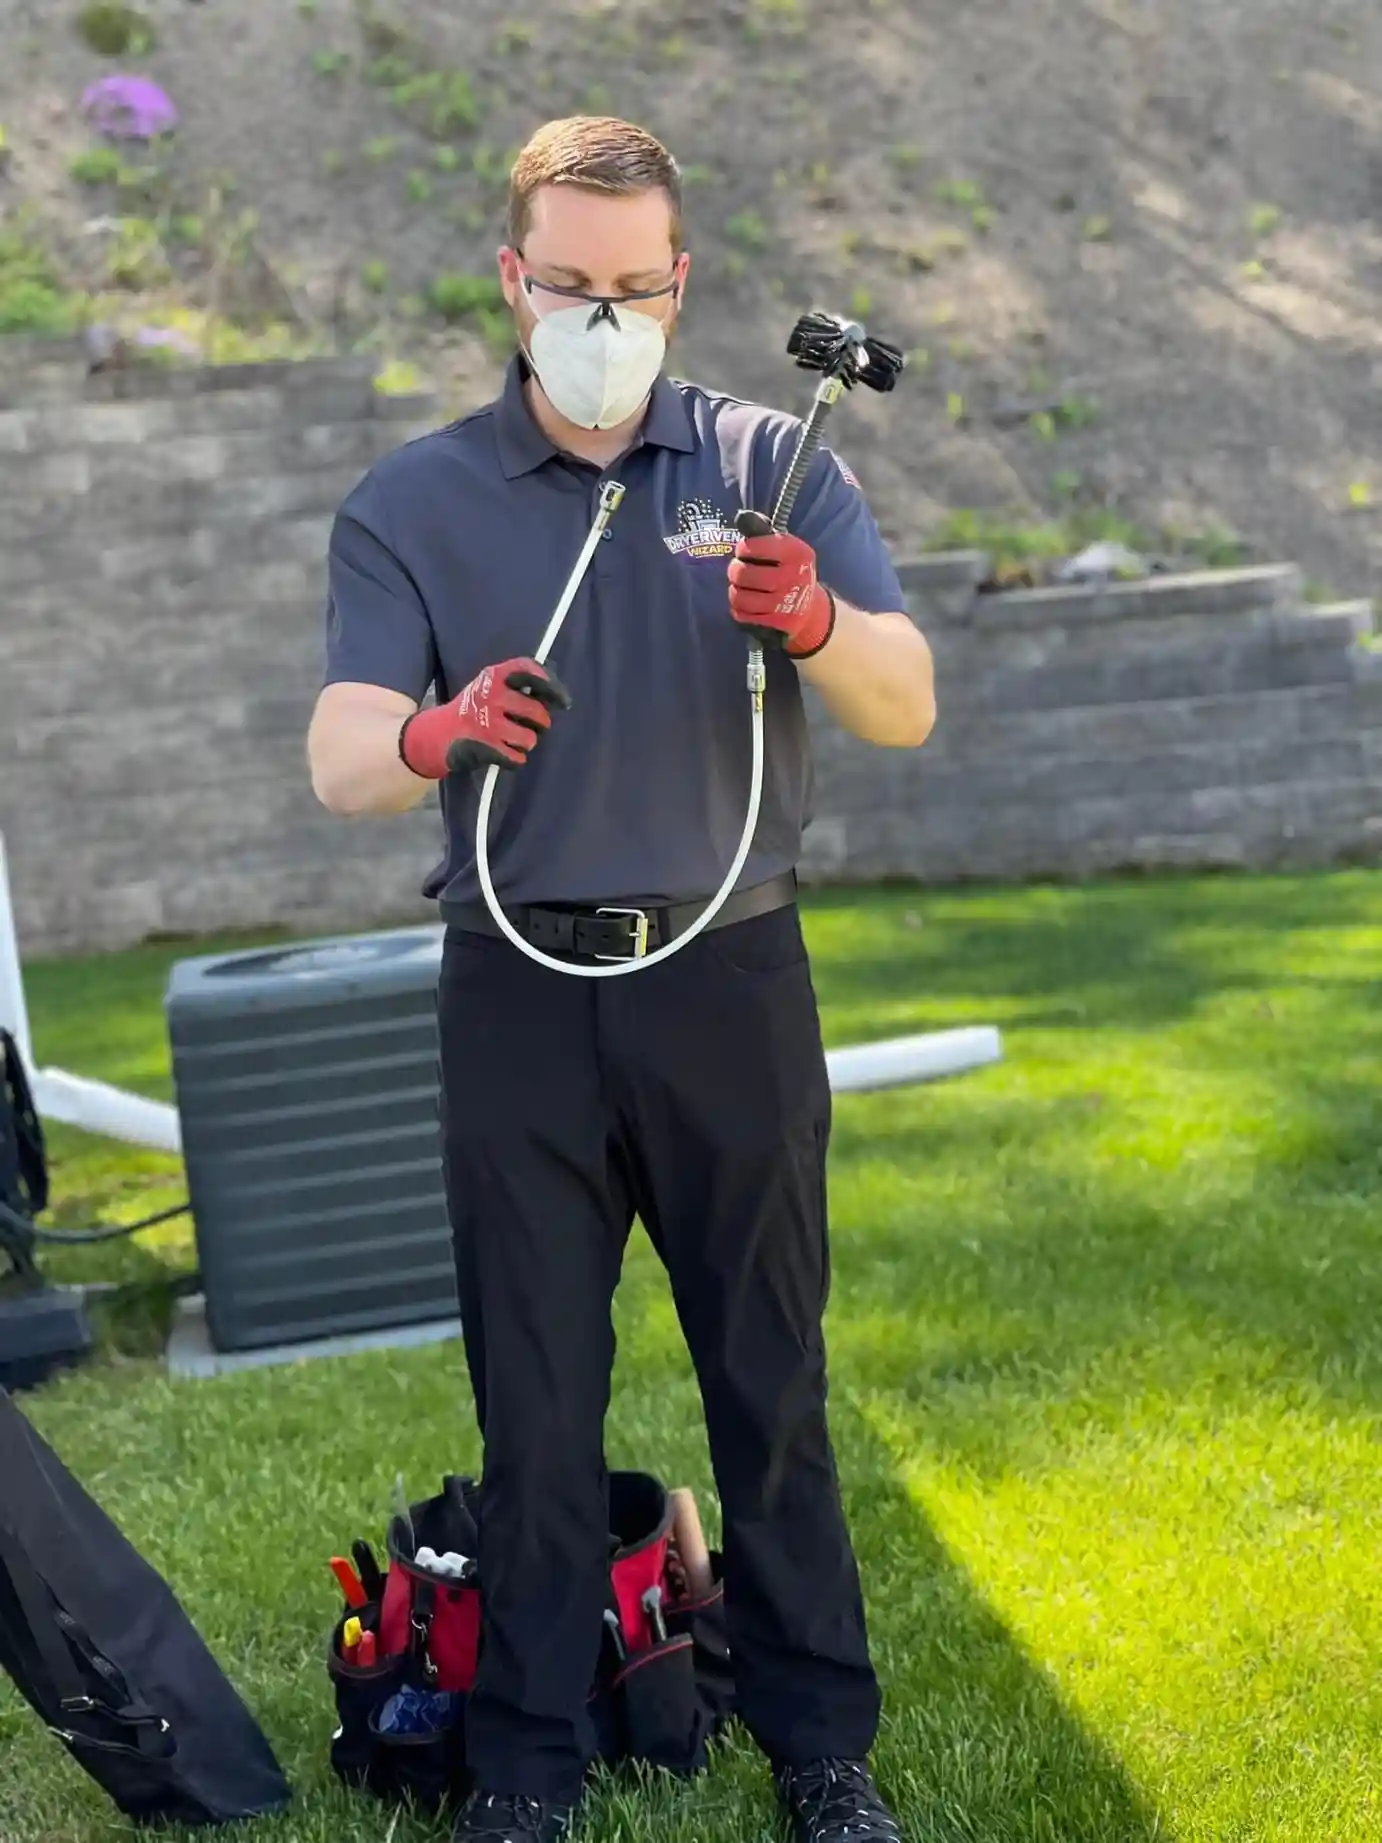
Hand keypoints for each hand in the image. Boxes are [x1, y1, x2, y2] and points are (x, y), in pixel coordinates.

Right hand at [398, 658, 571, 779]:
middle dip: (540, 724)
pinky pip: (516, 758)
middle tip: (532, 727)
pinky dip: (514, 760)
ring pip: (529, 739)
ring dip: (525, 744)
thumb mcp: (489, 688)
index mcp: (494, 676)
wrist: (435, 734)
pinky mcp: (484, 747)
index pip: (528, 671)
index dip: (551, 685)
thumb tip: (555, 694)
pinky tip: (504, 755)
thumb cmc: (471, 710)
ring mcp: (488, 722)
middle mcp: (492, 696)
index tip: (563, 701)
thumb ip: (517, 687)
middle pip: (537, 712)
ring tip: (512, 741)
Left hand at [728, 511, 835, 658]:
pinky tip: (746, 604)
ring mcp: (786, 601)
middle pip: (744, 573)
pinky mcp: (779, 622)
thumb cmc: (790, 570)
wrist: (810, 608)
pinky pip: (743, 615)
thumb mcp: (784, 548)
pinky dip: (739, 609)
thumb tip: (741, 517)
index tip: (744, 551)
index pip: (754, 546)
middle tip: (738, 571)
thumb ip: (763, 532)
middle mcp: (793, 576)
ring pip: (740, 596)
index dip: (742, 549)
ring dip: (735, 591)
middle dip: (735, 571)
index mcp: (796, 552)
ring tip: (741, 588)